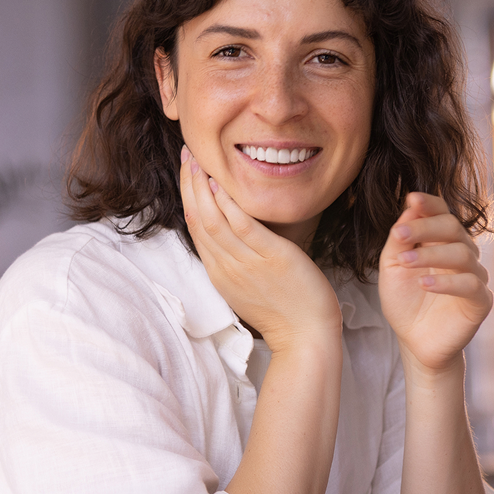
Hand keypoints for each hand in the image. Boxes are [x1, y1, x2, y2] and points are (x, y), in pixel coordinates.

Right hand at [178, 146, 340, 353]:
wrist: (305, 338)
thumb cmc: (285, 312)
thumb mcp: (248, 286)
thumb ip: (237, 260)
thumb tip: (234, 235)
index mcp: (219, 273)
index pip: (195, 227)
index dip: (188, 196)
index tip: (188, 171)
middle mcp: (226, 267)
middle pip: (197, 219)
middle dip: (190, 184)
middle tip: (187, 155)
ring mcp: (246, 264)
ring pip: (213, 220)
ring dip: (203, 187)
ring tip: (199, 160)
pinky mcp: (271, 258)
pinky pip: (243, 227)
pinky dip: (229, 205)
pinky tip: (222, 184)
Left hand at [377, 192, 492, 379]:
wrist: (414, 342)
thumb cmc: (405, 302)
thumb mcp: (392, 267)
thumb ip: (399, 240)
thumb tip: (410, 207)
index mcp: (442, 241)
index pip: (442, 213)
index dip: (430, 204)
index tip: (411, 199)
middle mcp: (462, 253)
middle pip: (453, 227)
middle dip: (424, 228)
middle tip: (398, 236)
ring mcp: (475, 276)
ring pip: (461, 253)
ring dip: (431, 254)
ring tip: (405, 263)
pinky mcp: (481, 301)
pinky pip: (470, 284)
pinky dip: (446, 282)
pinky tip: (424, 284)